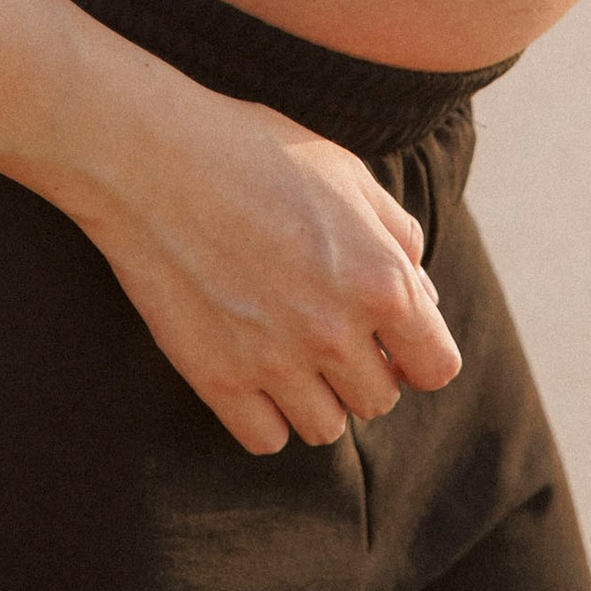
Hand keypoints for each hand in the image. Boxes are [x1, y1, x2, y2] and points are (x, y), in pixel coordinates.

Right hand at [67, 75, 464, 456]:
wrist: (152, 158)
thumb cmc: (252, 151)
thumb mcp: (345, 172)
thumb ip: (396, 236)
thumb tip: (423, 294)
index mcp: (380, 280)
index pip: (437, 367)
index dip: (418, 354)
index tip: (392, 341)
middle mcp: (336, 333)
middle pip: (379, 401)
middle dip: (362, 370)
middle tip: (325, 329)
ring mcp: (276, 362)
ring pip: (325, 428)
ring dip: (315, 396)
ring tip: (286, 349)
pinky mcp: (219, 380)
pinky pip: (266, 439)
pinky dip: (263, 415)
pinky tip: (250, 368)